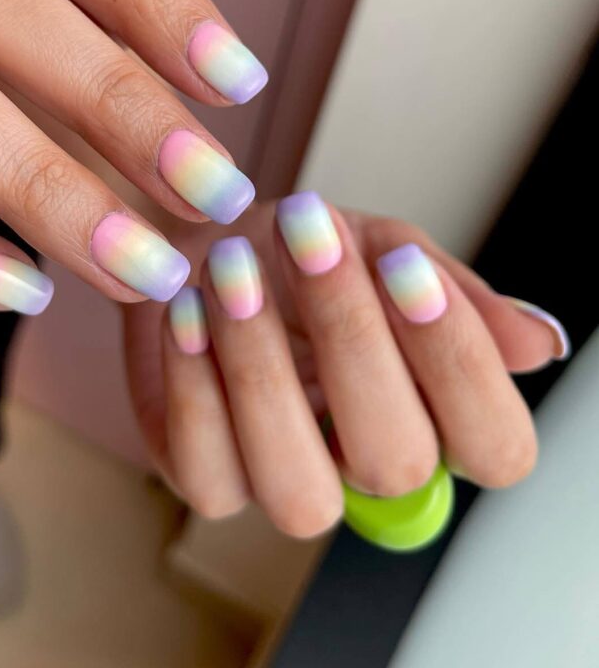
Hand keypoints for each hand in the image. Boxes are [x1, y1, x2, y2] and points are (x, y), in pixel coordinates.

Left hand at [124, 196, 564, 536]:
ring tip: (232, 266)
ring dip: (264, 371)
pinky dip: (195, 383)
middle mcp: (362, 463)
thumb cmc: (299, 250)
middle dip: (352, 338)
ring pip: (300, 495)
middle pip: (397, 464)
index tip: (406, 265)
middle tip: (308, 232)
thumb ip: (450, 291)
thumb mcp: (379, 247)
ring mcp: (283, 481)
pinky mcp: (207, 477)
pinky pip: (207, 471)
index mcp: (429, 411)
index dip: (461, 364)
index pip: (494, 445)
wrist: (201, 242)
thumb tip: (539, 342)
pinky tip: (186, 308)